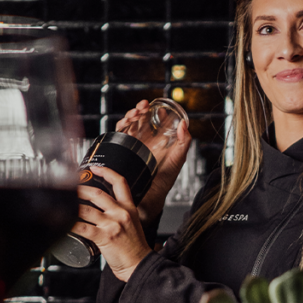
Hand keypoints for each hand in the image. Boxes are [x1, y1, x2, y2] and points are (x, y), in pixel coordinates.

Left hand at [71, 164, 153, 281]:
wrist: (139, 265)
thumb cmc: (135, 248)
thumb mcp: (133, 223)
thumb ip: (120, 213)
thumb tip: (102, 208)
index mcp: (129, 208)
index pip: (120, 183)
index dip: (107, 172)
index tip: (95, 168)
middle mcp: (121, 213)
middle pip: (98, 193)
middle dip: (81, 189)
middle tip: (70, 187)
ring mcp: (112, 225)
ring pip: (87, 209)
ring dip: (72, 205)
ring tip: (64, 202)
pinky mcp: (104, 237)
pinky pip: (83, 227)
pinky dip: (71, 224)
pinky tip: (64, 223)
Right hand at [116, 100, 191, 222]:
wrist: (149, 196)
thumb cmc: (165, 180)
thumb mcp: (178, 159)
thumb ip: (184, 143)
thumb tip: (184, 123)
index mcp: (156, 141)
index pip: (152, 121)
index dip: (152, 111)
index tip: (154, 106)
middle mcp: (142, 142)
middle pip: (137, 120)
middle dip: (139, 110)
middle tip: (142, 107)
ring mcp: (131, 147)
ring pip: (127, 126)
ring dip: (129, 116)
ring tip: (134, 113)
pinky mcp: (121, 152)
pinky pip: (117, 136)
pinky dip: (120, 126)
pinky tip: (125, 123)